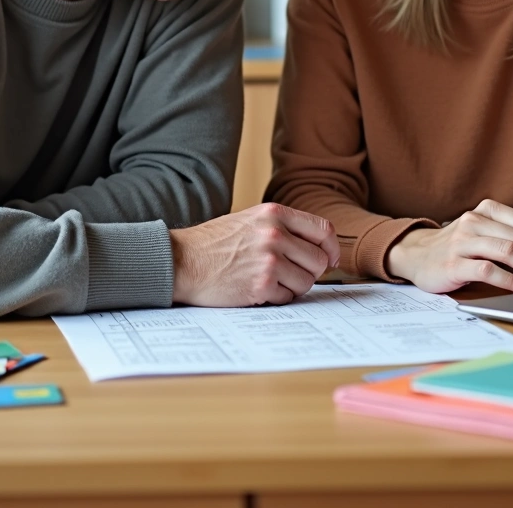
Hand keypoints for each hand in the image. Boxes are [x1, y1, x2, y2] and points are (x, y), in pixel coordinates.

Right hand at [171, 203, 340, 306]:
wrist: (181, 261)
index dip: (331, 248)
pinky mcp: (261, 285)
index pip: (323, 229)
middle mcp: (275, 234)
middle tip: (290, 274)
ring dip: (293, 287)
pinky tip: (257, 289)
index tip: (330, 259)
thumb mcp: (250, 220)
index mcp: (274, 213)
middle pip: (319, 260)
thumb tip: (318, 247)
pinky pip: (287, 297)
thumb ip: (282, 228)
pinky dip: (276, 298)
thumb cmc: (213, 243)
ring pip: (307, 282)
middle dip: (310, 272)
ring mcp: (269, 260)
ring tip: (270, 281)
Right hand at [383, 199, 512, 294]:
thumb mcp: (482, 232)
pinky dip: (510, 280)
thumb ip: (510, 237)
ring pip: (508, 251)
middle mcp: (475, 221)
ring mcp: (463, 241)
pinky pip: (488, 270)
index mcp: (488, 210)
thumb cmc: (457, 247)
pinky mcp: (454, 263)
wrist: (414, 255)